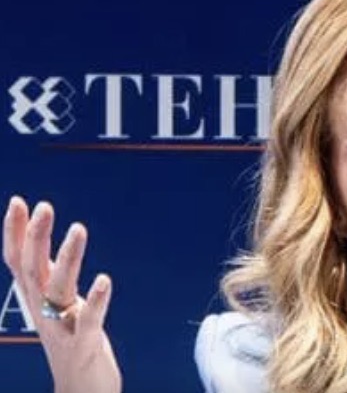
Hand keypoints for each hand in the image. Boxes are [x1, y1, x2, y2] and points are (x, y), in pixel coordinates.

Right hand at [3, 197, 121, 392]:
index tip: (18, 200)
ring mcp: (62, 329)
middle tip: (44, 206)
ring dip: (68, 258)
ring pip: (58, 290)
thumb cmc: (72, 342)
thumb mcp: (57, 303)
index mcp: (37, 299)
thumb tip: (41, 238)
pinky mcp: (84, 346)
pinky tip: (105, 280)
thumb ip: (50, 272)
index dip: (14, 232)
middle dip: (35, 237)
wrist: (79, 392)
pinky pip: (88, 321)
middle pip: (32, 270)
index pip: (18, 261)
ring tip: (79, 228)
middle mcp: (43, 311)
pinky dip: (96, 300)